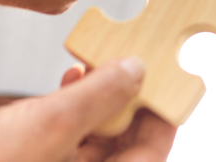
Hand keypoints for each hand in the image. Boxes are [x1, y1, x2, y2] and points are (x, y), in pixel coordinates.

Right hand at [0, 59, 174, 161]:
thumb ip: (101, 96)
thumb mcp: (52, 123)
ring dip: (98, 104)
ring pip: (96, 143)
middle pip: (126, 147)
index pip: (153, 152)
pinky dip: (70, 115)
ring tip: (90, 67)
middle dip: (126, 102)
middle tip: (125, 63)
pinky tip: (64, 83)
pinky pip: (67, 145)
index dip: (161, 112)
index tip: (162, 77)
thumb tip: (138, 71)